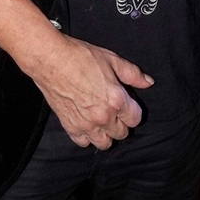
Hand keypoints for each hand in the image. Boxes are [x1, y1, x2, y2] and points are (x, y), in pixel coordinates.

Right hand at [33, 34, 153, 149]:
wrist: (51, 60)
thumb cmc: (81, 56)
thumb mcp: (111, 59)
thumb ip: (132, 74)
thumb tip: (148, 82)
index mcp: (116, 100)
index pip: (135, 119)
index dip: (133, 111)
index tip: (127, 104)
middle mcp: (103, 116)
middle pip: (121, 133)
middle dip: (121, 123)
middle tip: (114, 110)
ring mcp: (86, 124)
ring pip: (104, 143)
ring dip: (106, 133)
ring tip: (102, 120)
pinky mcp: (70, 127)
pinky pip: (83, 142)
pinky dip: (87, 136)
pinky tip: (86, 123)